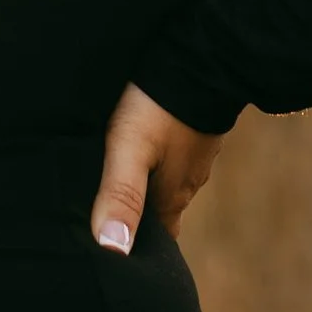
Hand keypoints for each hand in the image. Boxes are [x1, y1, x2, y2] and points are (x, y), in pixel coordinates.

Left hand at [90, 83, 226, 254]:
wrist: (204, 53)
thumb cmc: (159, 104)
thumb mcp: (129, 148)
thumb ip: (120, 195)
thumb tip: (112, 252)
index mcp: (172, 195)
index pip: (158, 240)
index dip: (138, 250)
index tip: (117, 258)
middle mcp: (188, 181)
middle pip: (160, 210)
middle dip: (137, 218)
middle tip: (107, 217)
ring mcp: (195, 154)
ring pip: (166, 180)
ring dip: (144, 185)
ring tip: (114, 182)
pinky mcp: (193, 128)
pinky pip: (172, 154)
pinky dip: (155, 159)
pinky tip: (139, 148)